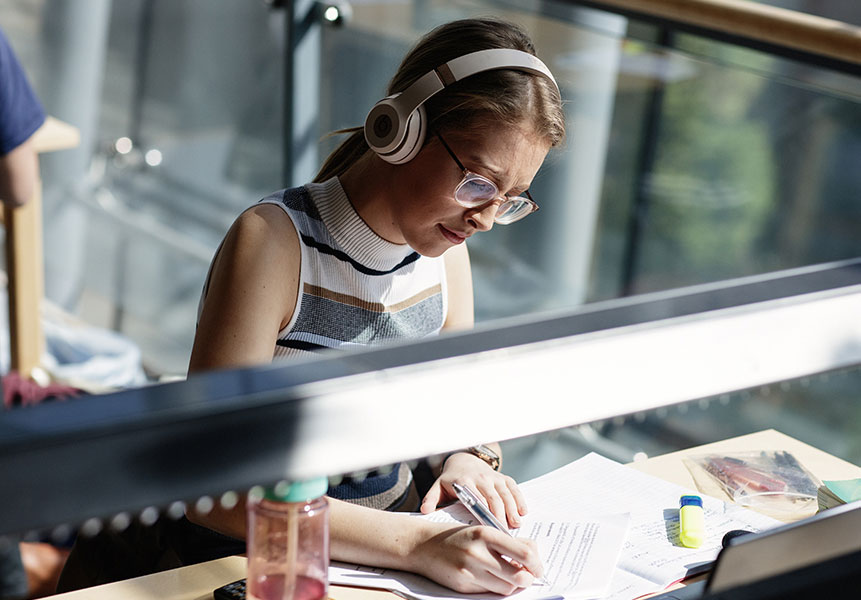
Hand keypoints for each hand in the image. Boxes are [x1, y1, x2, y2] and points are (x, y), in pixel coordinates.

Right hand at [409, 522, 542, 594]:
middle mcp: (478, 553)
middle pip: (519, 576)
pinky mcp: (463, 586)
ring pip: (506, 588)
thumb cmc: (456, 535)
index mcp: (486, 534)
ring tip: (509, 576)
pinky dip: (494, 587)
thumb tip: (533, 552)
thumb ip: (507, 540)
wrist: (423, 545)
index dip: (537, 563)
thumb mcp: (482, 529)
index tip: (538, 566)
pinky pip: (489, 592)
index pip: (524, 553)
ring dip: (512, 584)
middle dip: (528, 578)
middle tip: (528, 575)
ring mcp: (470, 572)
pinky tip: (490, 578)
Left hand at [420, 452, 526, 527]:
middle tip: (505, 531)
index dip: (483, 513)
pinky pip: (513, 487)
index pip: (475, 499)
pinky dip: (519, 499)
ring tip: (516, 524)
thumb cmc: (450, 480)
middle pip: (493, 497)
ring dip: (512, 509)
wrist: (464, 461)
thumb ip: (431, 499)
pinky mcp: (503, 477)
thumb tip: (424, 511)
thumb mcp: (438, 487)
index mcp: (464, 482)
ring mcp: (493, 477)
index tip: (487, 528)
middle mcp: (481, 478)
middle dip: (500, 514)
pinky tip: (524, 512)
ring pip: (505, 493)